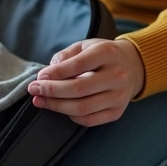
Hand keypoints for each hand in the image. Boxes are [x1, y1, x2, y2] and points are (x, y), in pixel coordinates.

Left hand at [27, 39, 145, 126]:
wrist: (133, 66)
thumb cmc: (103, 55)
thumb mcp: (86, 45)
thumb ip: (66, 55)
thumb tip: (49, 72)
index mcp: (108, 54)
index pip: (77, 65)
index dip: (55, 73)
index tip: (39, 77)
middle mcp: (117, 76)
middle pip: (78, 89)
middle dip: (51, 91)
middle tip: (33, 90)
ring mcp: (119, 96)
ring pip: (82, 107)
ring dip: (56, 106)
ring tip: (40, 101)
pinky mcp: (117, 112)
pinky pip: (89, 120)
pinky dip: (71, 116)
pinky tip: (61, 108)